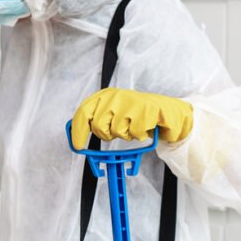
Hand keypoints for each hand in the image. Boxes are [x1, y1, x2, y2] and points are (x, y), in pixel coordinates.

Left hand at [69, 88, 193, 150]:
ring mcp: (130, 102)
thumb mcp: (113, 112)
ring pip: (116, 131)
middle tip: (117, 131)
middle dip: (107, 134)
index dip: (78, 131)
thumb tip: (75, 134)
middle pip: (98, 125)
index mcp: (105, 95)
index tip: (77, 145)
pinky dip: (139, 135)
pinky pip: (133, 134)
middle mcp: (115, 96)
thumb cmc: (136, 114)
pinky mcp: (144, 111)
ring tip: (134, 125)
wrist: (166, 111)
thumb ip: (96, 119)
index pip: (84, 112)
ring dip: (125, 134)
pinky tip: (144, 126)